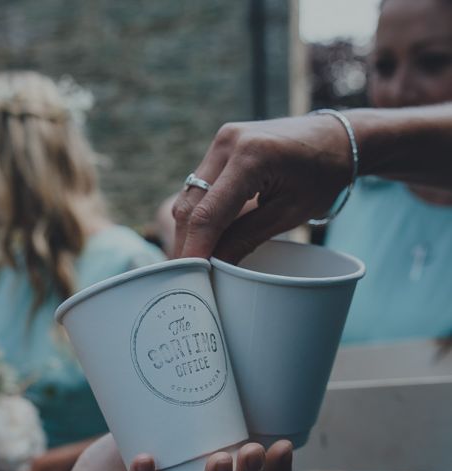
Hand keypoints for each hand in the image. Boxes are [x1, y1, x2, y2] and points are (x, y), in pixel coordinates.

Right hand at [172, 114, 352, 261]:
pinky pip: (198, 188)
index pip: (208, 214)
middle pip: (189, 206)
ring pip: (188, 197)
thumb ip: (246, 238)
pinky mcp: (220, 147)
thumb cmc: (324, 175)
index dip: (194, 250)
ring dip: (189, 231)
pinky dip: (198, 215)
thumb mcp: (290, 213)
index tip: (188, 279)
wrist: (339, 138)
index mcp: (250, 156)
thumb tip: (214, 267)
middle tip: (188, 277)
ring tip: (195, 262)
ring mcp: (221, 141)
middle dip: (186, 244)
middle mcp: (228, 142)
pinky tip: (204, 238)